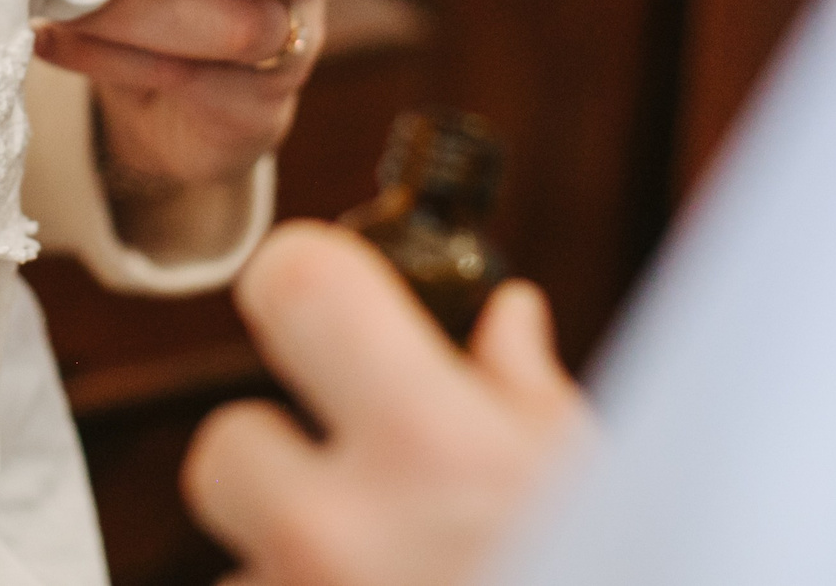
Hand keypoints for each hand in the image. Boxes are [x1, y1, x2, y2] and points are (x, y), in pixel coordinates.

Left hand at [185, 223, 585, 585]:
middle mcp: (338, 533)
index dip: (297, 279)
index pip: (294, 286)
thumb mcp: (585, 487)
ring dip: (290, 566)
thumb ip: (522, 393)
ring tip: (388, 576)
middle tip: (356, 495)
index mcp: (434, 447)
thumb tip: (502, 320)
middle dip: (277, 467)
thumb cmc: (610, 583)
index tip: (312, 293)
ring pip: (237, 561)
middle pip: (225, 446)